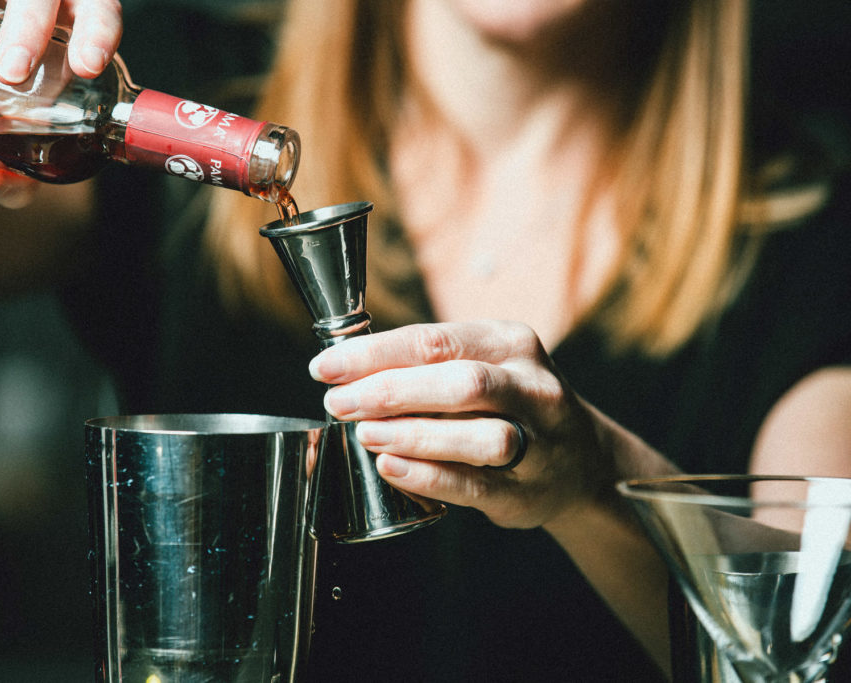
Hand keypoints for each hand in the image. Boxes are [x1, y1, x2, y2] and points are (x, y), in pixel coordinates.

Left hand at [308, 320, 610, 528]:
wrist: (582, 463)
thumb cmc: (510, 405)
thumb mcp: (483, 364)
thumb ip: (426, 364)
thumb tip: (345, 369)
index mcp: (510, 343)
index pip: (435, 340)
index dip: (374, 353)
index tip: (326, 366)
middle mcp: (532, 386)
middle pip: (460, 381)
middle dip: (389, 390)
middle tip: (337, 401)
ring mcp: (538, 441)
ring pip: (477, 434)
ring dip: (413, 433)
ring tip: (363, 432)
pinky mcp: (527, 490)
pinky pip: (476, 483)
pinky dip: (428, 475)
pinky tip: (390, 467)